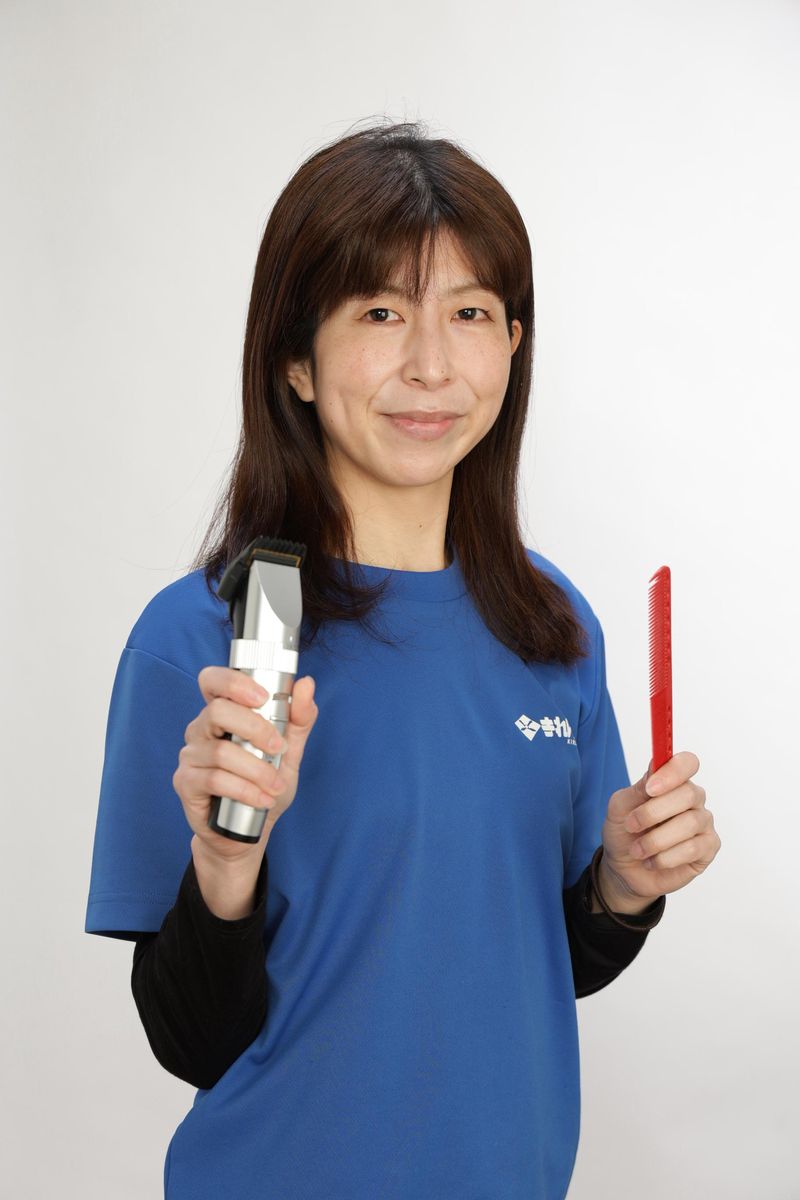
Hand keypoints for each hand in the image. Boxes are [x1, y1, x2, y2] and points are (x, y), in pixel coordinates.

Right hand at [172, 667, 318, 864]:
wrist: (246, 832)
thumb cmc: (264, 785)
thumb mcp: (290, 751)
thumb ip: (299, 719)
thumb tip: (306, 684)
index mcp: (223, 713)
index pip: (213, 681)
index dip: (233, 682)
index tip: (263, 697)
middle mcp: (201, 729)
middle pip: (217, 711)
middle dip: (254, 728)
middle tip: (277, 747)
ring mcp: (190, 756)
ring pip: (220, 751)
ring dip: (256, 769)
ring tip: (275, 785)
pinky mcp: (185, 783)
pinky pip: (214, 779)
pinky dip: (245, 790)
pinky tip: (262, 799)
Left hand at [599, 751, 720, 901]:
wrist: (623, 869)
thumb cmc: (624, 833)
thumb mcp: (620, 808)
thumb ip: (637, 789)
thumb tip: (655, 769)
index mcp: (672, 782)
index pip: (687, 763)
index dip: (673, 772)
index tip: (650, 788)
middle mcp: (693, 799)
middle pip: (689, 794)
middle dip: (654, 812)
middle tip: (631, 825)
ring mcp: (703, 823)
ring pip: (690, 823)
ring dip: (655, 840)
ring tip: (637, 850)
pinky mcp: (708, 848)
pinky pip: (693, 849)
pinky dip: (665, 857)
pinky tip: (652, 861)